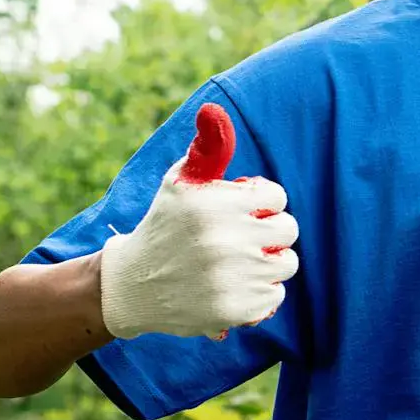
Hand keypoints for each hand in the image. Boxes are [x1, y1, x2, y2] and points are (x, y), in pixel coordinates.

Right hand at [98, 103, 299, 340]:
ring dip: (268, 263)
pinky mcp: (236, 309)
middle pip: (287, 230)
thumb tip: (214, 110)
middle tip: (244, 239)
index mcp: (215, 205)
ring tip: (239, 264)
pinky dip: (259, 294)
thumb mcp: (179, 183)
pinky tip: (233, 287)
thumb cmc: (164, 227)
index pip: (276, 198)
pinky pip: (275, 296)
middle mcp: (226, 241)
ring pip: (287, 263)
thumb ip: (206, 149)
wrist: (131, 286)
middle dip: (268, 232)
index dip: (261, 205)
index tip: (243, 213)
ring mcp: (233, 278)